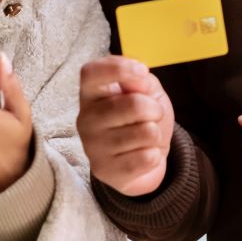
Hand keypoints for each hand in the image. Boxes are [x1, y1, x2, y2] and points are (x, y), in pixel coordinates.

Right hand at [77, 56, 173, 196]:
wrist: (143, 160)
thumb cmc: (140, 119)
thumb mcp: (145, 91)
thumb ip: (142, 80)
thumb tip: (141, 80)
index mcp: (90, 93)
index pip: (91, 73)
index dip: (120, 69)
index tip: (144, 72)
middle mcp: (85, 118)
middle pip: (133, 104)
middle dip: (155, 109)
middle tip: (153, 114)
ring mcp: (92, 146)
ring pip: (146, 132)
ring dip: (156, 134)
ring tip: (146, 137)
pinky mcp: (104, 171)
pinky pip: (147, 158)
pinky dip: (155, 155)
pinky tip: (144, 155)